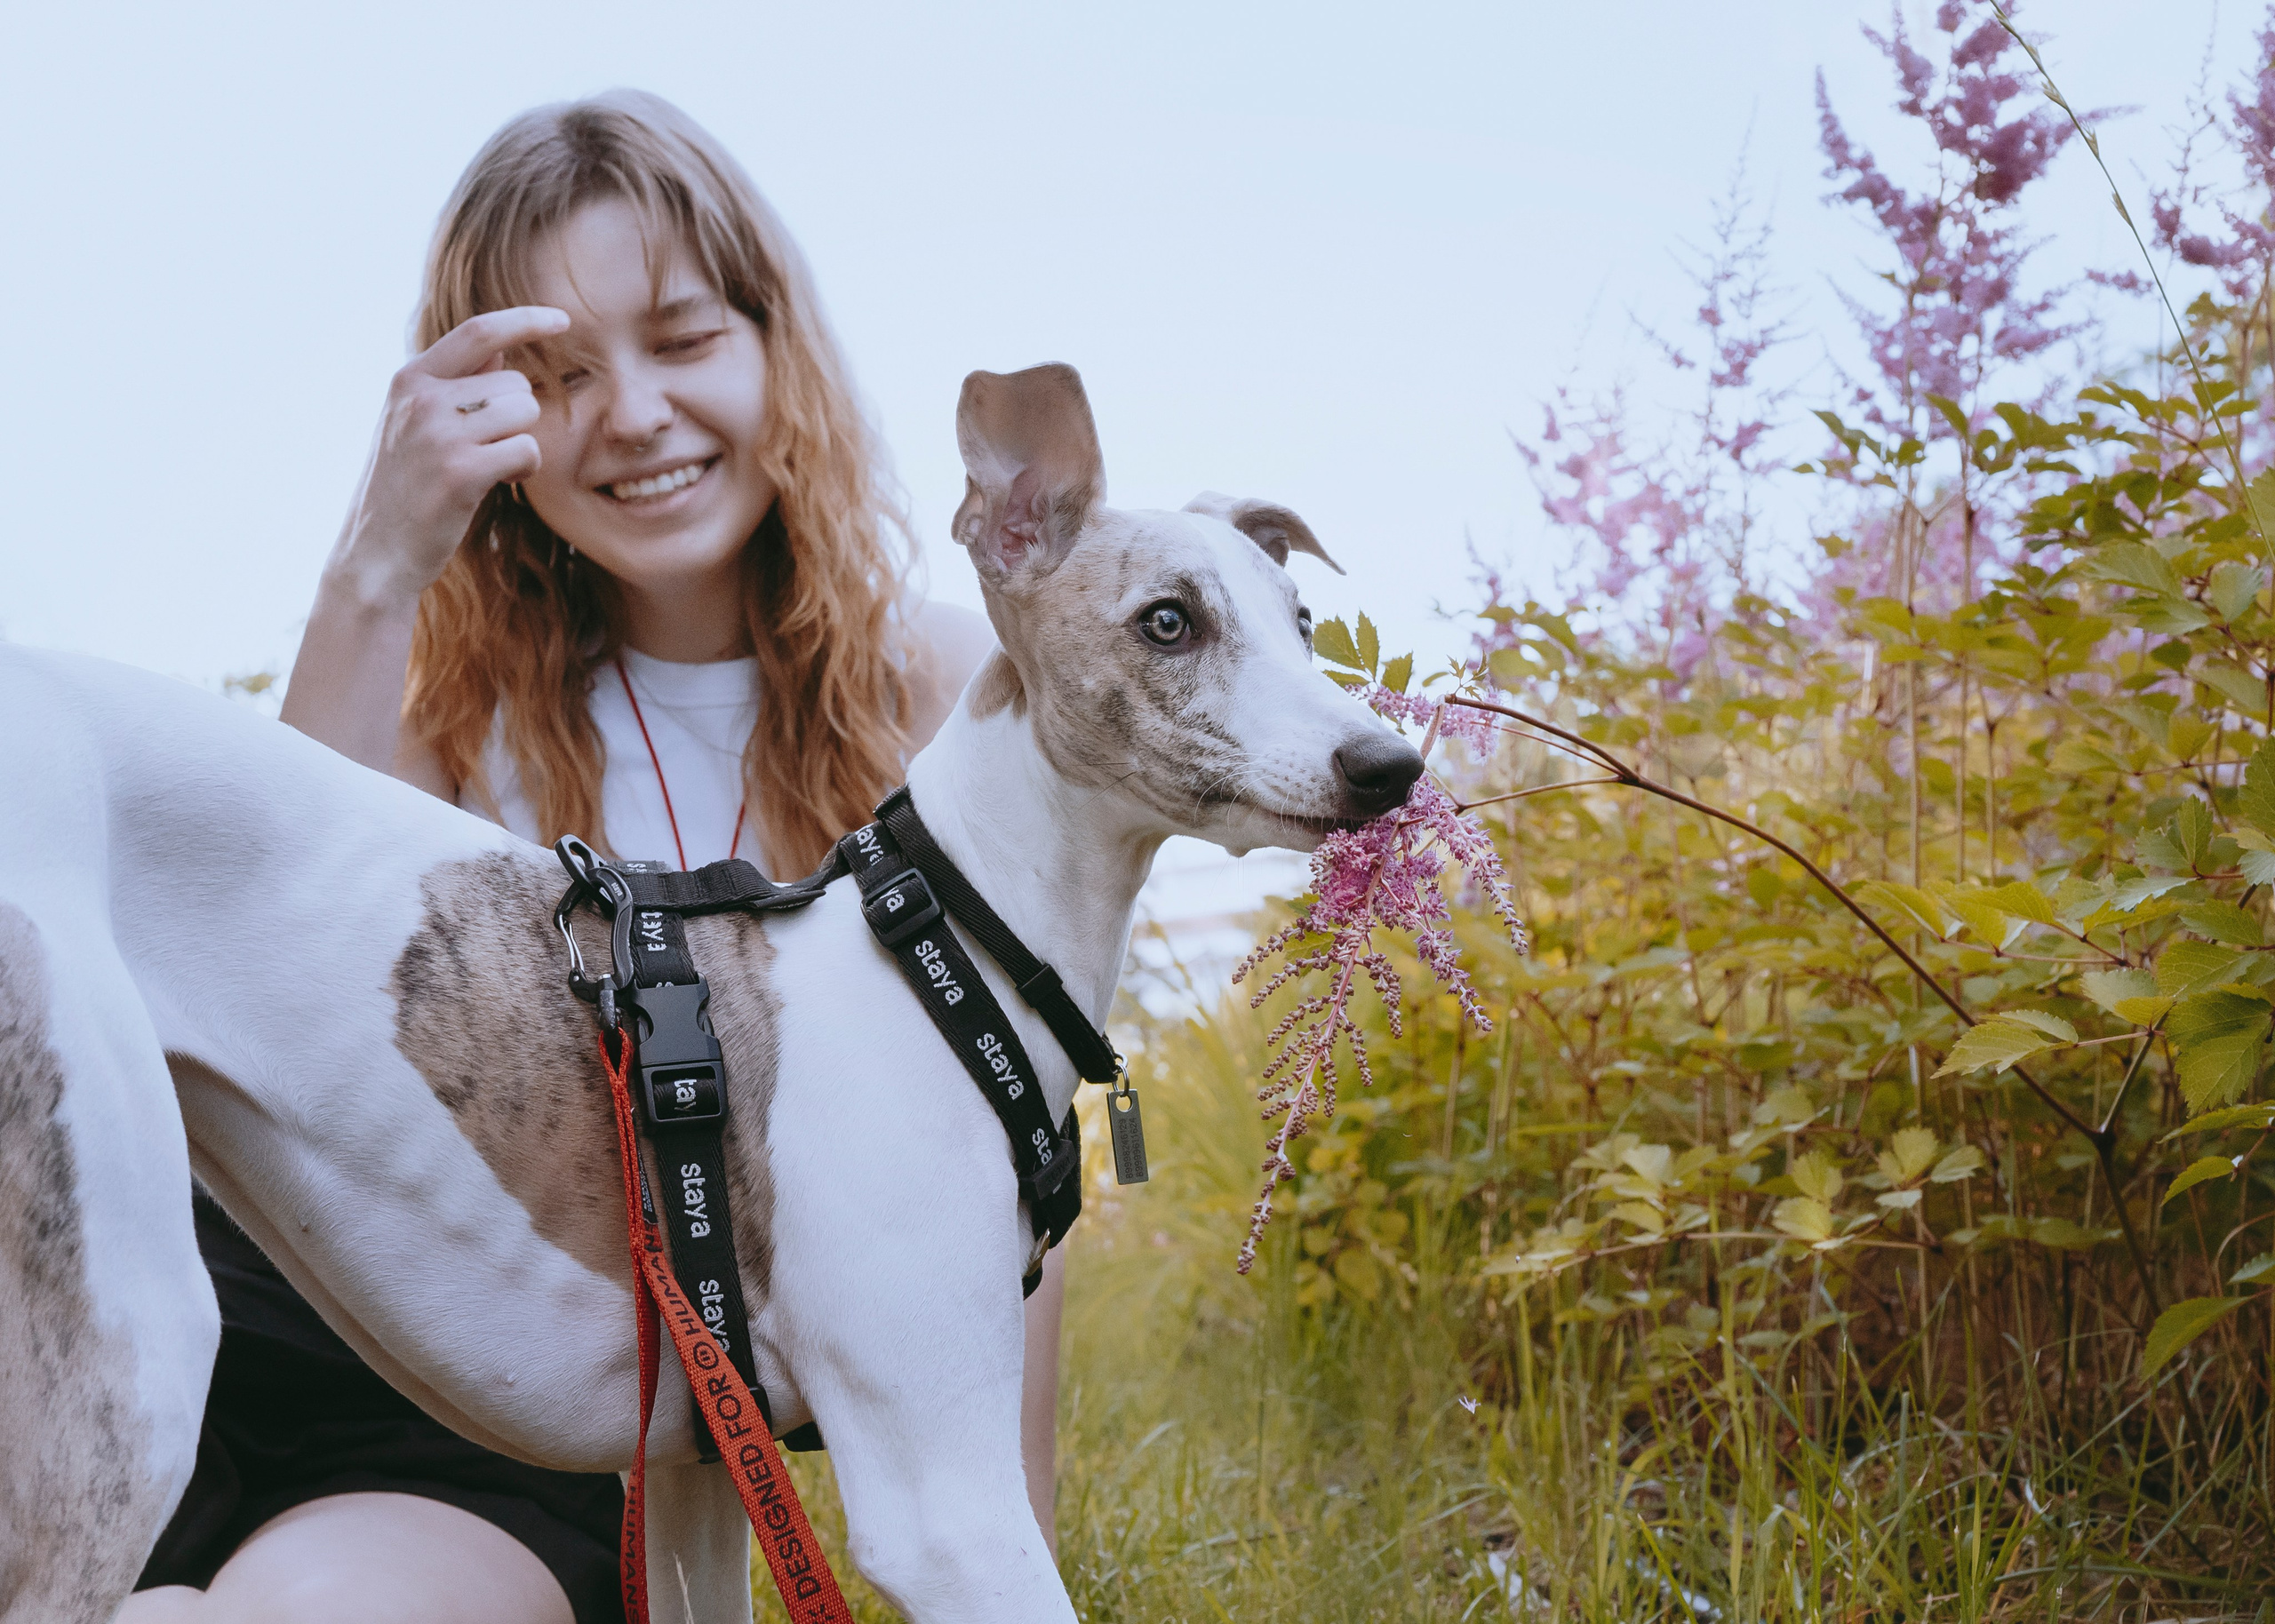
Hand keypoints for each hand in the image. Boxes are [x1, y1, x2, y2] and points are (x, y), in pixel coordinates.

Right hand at [330, 305, 569, 605]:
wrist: (377, 554)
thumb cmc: (406, 487)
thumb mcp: (415, 424)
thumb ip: (456, 384)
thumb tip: (501, 349)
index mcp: (410, 380)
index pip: (478, 332)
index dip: (526, 320)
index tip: (562, 318)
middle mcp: (422, 399)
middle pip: (515, 383)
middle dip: (518, 417)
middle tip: (487, 449)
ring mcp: (439, 434)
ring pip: (525, 413)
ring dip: (521, 442)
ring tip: (488, 467)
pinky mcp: (461, 472)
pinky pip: (527, 449)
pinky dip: (524, 469)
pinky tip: (498, 483)